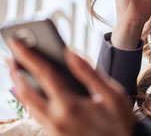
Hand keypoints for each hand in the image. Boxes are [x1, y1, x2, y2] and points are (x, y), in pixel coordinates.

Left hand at [7, 40, 135, 135]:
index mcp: (70, 105)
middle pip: (26, 91)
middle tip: (11, 55)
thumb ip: (90, 73)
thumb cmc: (120, 121)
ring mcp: (53, 130)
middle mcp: (56, 119)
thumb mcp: (113, 94)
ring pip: (28, 105)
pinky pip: (36, 115)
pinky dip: (30, 100)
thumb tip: (70, 52)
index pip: (44, 74)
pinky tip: (34, 91)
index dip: (28, 55)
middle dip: (16, 71)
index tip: (16, 41)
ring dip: (20, 85)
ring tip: (18, 70)